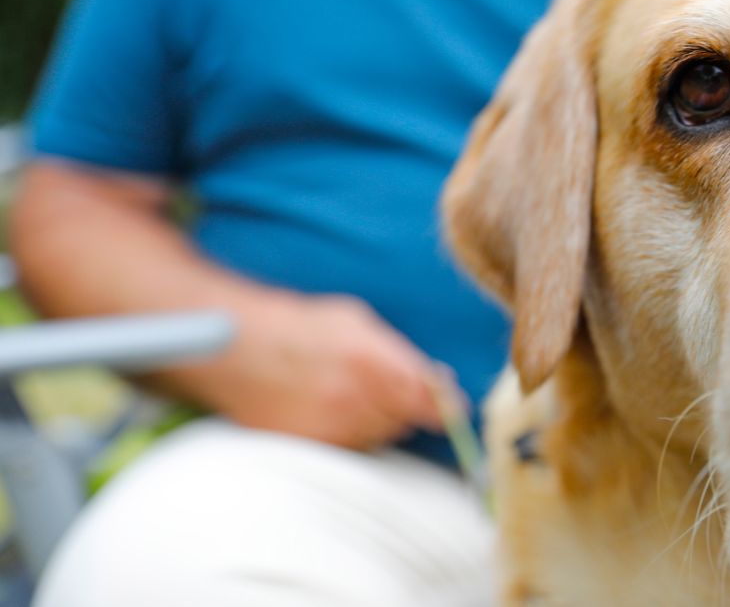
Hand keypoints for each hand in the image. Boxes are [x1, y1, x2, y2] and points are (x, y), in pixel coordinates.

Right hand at [151, 293, 444, 448]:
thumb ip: (400, 353)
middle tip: (382, 388)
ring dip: (377, 422)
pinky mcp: (310, 444)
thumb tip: (438, 381)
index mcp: (373, 361)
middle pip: (405, 422)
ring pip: (379, 437)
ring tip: (348, 394)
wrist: (235, 346)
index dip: (448, 408)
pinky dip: (349, 434)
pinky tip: (329, 410)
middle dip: (404, 408)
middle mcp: (355, 398)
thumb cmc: (301, 326)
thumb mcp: (358, 322)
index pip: (432, 402)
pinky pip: (349, 448)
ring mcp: (331, 426)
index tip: (453, 409)